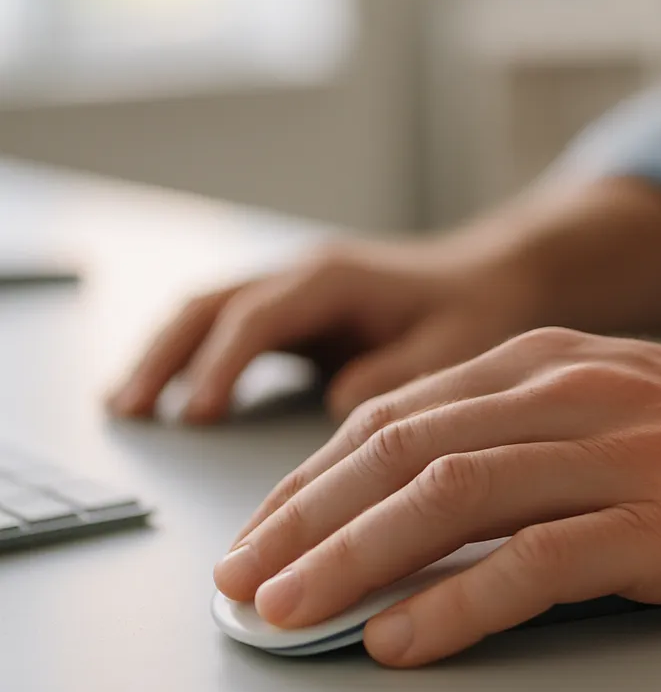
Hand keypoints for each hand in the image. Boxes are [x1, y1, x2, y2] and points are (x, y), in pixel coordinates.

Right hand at [108, 239, 532, 422]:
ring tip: (127, 408)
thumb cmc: (484, 308)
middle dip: (165, 355)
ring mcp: (297, 292)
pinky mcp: (300, 315)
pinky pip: (229, 329)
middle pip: (211, 306)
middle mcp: (306, 276)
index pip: (258, 317)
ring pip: (209, 313)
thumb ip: (401, 372)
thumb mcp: (457, 342)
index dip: (224, 366)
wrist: (502, 276)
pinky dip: (194, 358)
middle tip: (129, 411)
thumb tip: (340, 407)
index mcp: (337, 278)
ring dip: (167, 355)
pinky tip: (172, 399)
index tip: (198, 415)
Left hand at [212, 328, 660, 666]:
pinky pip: (534, 563)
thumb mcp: (632, 409)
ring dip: (351, 557)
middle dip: (303, 516)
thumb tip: (431, 498)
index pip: (402, 412)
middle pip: (402, 448)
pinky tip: (402, 637)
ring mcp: (622, 457)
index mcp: (559, 362)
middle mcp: (577, 395)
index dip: (315, 475)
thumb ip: (536, 435)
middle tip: (243, 579)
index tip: (265, 529)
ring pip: (449, 497)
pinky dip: (454, 602)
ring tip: (286, 612)